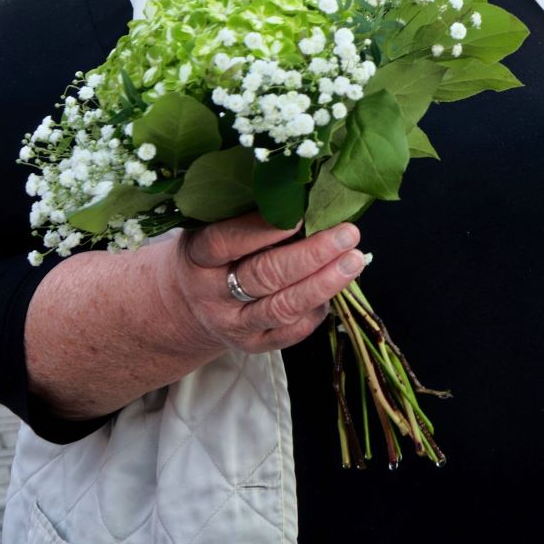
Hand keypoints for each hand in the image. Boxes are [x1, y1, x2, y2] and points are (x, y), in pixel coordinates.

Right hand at [165, 213, 367, 359]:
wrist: (189, 308)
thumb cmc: (213, 256)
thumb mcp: (212, 230)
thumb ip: (246, 217)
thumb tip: (303, 199)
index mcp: (197, 257)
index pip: (225, 242)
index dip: (261, 230)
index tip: (299, 216)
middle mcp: (212, 295)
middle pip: (263, 276)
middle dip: (310, 256)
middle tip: (347, 235)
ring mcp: (233, 324)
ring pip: (282, 307)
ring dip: (323, 284)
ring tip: (354, 261)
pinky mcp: (254, 345)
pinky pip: (292, 331)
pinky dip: (318, 309)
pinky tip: (338, 287)